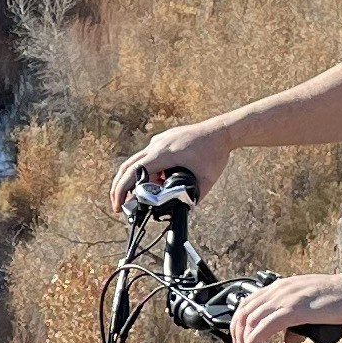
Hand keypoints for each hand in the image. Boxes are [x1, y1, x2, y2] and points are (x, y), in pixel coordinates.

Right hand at [109, 121, 230, 215]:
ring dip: (137, 179)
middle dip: (119, 187)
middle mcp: (157, 145)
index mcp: (164, 154)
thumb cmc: (215, 153)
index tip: (118, 205)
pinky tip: (161, 180)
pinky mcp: (163, 140)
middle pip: (127, 166)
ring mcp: (159, 141)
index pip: (134, 172)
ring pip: (138, 161)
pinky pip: (149, 156)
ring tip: (147, 195)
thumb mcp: (205, 181)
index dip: (122, 190)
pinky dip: (149, 171)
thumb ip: (192, 197)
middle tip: (118, 205)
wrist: (222, 131)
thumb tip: (180, 211)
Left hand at [230, 268, 341, 342]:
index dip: (240, 321)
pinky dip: (253, 341)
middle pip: (245, 310)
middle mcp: (280, 289)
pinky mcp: (294, 310)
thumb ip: (296, 318)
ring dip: (244, 339)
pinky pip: (264, 327)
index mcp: (282, 286)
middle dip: (238, 332)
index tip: (242, 336)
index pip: (250, 301)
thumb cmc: (340, 297)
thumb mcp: (310, 306)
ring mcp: (286, 299)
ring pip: (251, 320)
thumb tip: (288, 338)